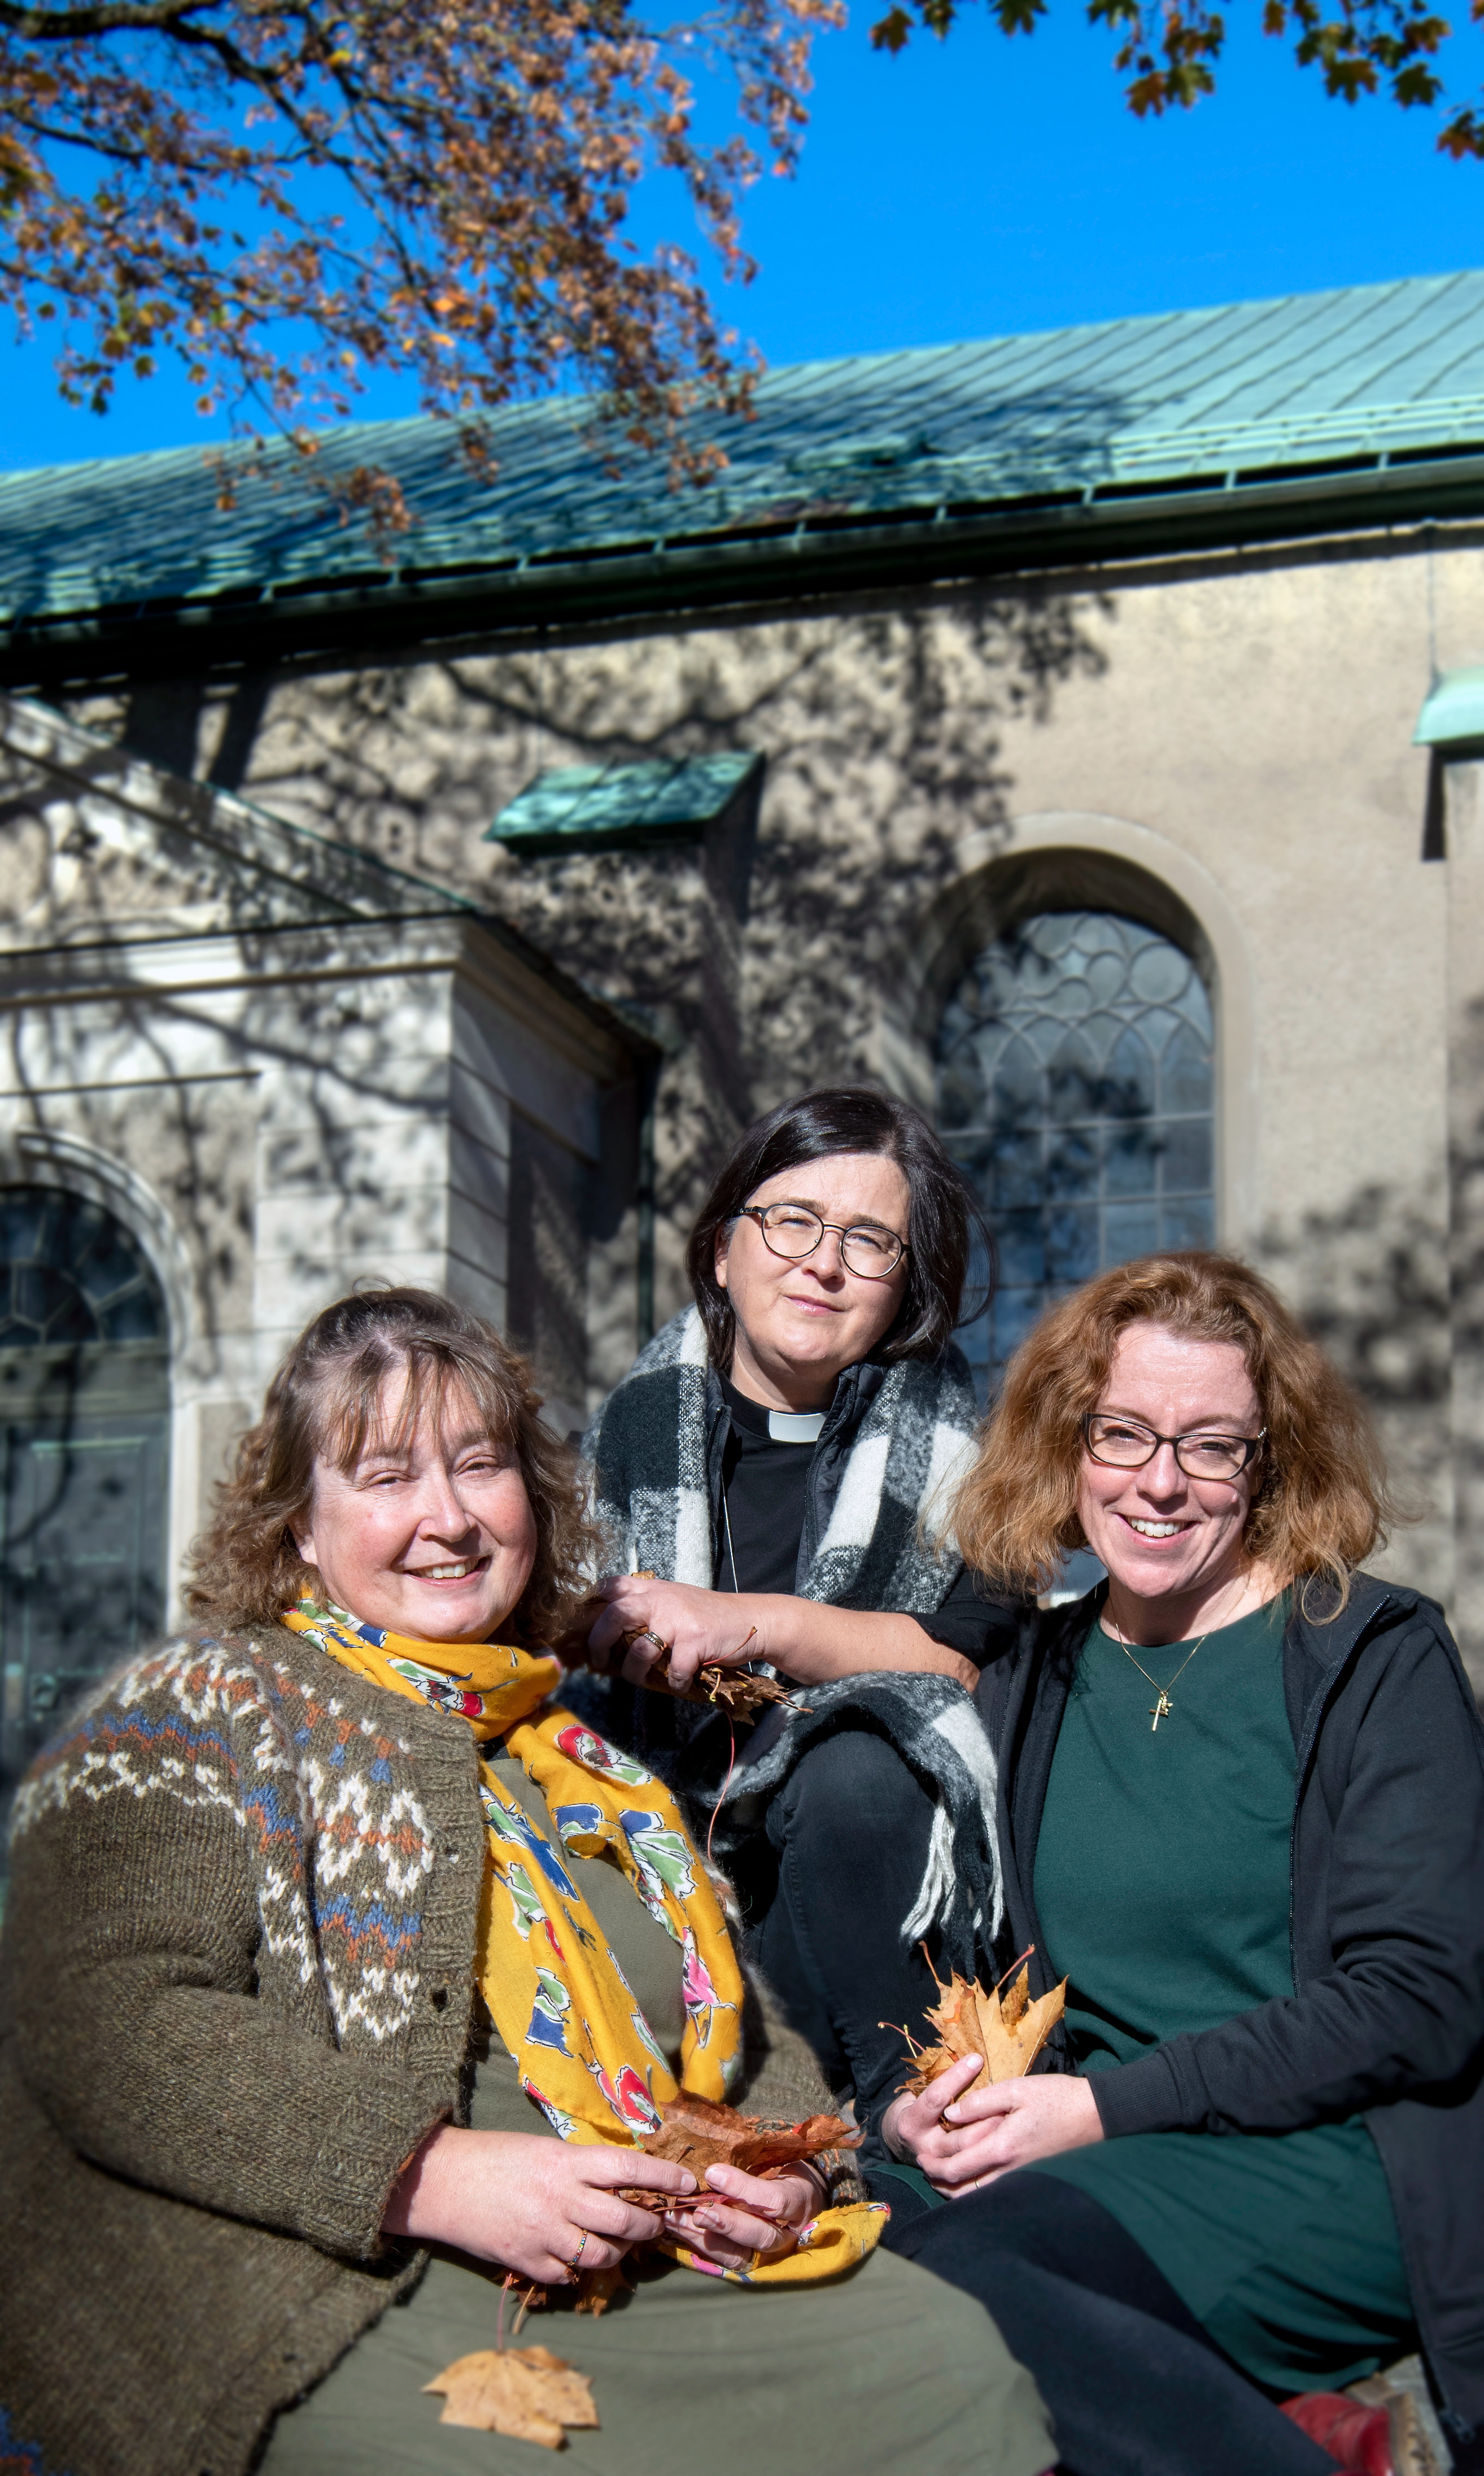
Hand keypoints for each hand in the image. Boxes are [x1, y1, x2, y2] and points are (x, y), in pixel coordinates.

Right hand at [382, 2127, 696, 2282]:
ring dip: (616, 2251)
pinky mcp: (526, 2262)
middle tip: (655, 2222)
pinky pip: (567, 2275)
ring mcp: (543, 2234)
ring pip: (601, 2255)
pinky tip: (571, 2255)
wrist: (442, 2181)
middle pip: (624, 2220)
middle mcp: (560, 2199)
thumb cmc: (495, 2156)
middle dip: (649, 2224)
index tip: (688, 2183)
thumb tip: (623, 2182)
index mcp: (566, 2162)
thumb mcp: (544, 2149)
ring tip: (614, 2241)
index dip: (664, 2177)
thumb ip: (580, 2167)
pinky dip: (575, 2268)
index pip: (628, 2169)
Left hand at [586, 1575, 768, 1691]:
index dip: (587, 1605)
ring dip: (633, 1672)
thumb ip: (645, 1607)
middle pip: (613, 1615)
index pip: (609, 1586)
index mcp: (652, 1589)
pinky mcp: (695, 1641)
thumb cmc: (706, 1615)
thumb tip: (606, 1632)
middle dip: (598, 1643)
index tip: (579, 1626)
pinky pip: (672, 1671)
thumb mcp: (673, 1599)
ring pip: (639, 1650)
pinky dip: (673, 1682)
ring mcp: (678, 1620)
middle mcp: (661, 1599)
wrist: (750, 1619)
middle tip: (598, 1661)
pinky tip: (679, 1681)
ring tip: (638, 1678)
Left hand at [658, 2161, 825, 2270]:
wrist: (794, 2198)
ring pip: (739, 2254)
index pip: (775, 2200)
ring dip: (704, 2237)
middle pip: (760, 2235)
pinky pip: (722, 2259)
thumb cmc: (781, 2169)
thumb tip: (714, 2150)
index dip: (744, 2189)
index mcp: (798, 2201)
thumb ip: (752, 2157)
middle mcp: (786, 2234)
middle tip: (698, 2210)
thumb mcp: (777, 2157)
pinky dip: (698, 2243)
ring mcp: (767, 2253)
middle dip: (727, 2224)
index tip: (713, 2172)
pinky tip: (675, 2228)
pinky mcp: (747, 2261)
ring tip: (676, 2219)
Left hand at [882, 2056, 1102, 2194]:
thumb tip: (950, 2114)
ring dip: (956, 2189)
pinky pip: (996, 2193)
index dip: (933, 2162)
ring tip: (941, 2178)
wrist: (1096, 2116)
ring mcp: (1021, 2178)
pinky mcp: (1032, 2177)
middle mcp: (1009, 2170)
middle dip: (939, 2180)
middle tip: (924, 2168)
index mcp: (1001, 2147)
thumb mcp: (1016, 2089)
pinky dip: (978, 2191)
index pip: (955, 2165)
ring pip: (979, 2196)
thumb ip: (980, 2102)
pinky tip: (973, 2179)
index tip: (919, 2155)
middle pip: (962, 2188)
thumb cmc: (1057, 2097)